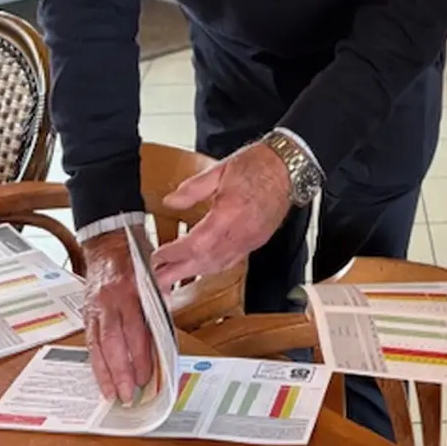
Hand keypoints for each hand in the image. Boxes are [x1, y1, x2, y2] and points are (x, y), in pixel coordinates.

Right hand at [83, 227, 153, 404]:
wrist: (107, 241)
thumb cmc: (135, 256)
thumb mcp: (152, 272)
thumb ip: (157, 300)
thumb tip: (164, 333)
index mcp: (130, 288)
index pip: (136, 328)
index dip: (140, 355)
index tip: (147, 375)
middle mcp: (110, 299)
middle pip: (113, 342)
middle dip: (120, 371)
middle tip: (127, 394)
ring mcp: (95, 306)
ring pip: (97, 345)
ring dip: (104, 372)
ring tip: (110, 394)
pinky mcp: (86, 311)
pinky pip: (89, 340)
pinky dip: (94, 360)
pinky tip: (100, 376)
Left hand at [150, 142, 291, 290]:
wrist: (289, 166)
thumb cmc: (260, 164)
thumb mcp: (220, 169)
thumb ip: (193, 188)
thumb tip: (171, 201)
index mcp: (229, 213)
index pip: (196, 244)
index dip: (174, 254)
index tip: (157, 257)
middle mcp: (241, 232)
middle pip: (205, 261)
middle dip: (178, 273)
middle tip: (158, 281)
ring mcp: (251, 240)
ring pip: (218, 265)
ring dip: (194, 274)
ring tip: (174, 278)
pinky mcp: (257, 241)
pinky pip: (232, 261)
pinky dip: (213, 268)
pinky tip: (202, 268)